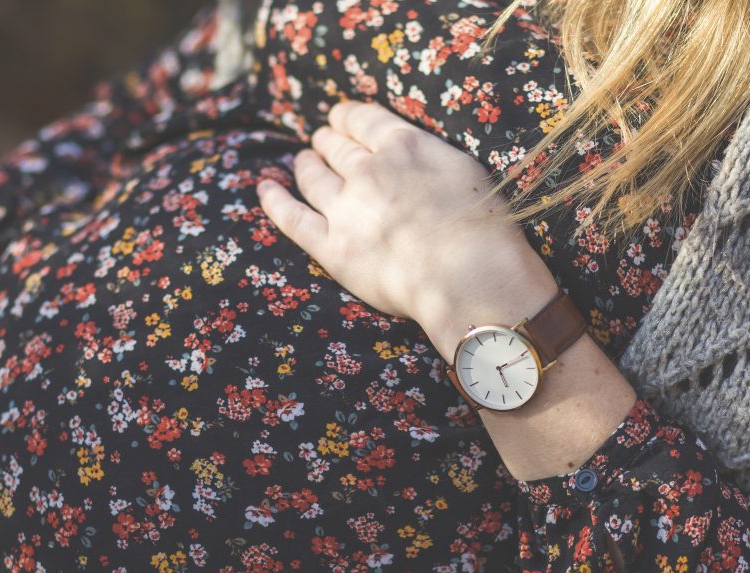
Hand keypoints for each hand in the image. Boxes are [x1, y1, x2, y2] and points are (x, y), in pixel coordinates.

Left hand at [257, 100, 559, 358]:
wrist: (469, 277)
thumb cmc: (483, 228)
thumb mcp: (463, 168)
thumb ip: (427, 153)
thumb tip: (406, 148)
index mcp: (401, 145)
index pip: (362, 120)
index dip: (347, 117)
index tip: (342, 118)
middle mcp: (367, 170)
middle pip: (335, 147)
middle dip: (327, 141)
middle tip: (323, 142)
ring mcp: (345, 210)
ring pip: (313, 176)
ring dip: (306, 165)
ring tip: (303, 162)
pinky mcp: (333, 249)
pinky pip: (292, 218)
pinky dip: (275, 201)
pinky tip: (265, 188)